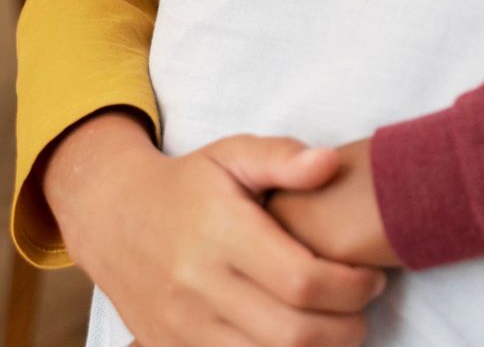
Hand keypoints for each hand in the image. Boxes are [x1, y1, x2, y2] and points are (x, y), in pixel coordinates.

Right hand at [43, 112, 385, 346]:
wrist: (112, 217)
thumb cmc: (188, 185)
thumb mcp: (231, 154)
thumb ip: (282, 157)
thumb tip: (329, 163)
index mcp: (221, 233)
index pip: (302, 280)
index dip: (351, 287)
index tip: (370, 277)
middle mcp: (198, 285)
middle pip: (292, 333)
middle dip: (345, 328)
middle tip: (362, 308)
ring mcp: (181, 326)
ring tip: (335, 325)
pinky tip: (295, 340)